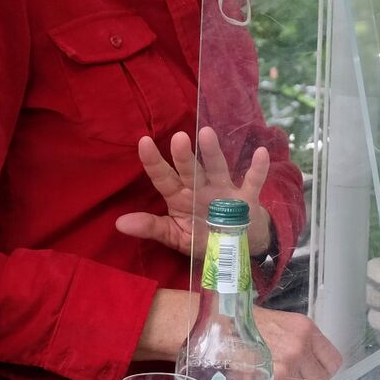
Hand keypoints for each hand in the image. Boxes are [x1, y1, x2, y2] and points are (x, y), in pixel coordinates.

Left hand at [113, 128, 273, 258]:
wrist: (237, 246)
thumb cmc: (202, 236)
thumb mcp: (175, 235)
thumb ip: (151, 227)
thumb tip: (119, 223)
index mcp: (179, 196)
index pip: (163, 177)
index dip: (153, 161)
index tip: (143, 142)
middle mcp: (199, 188)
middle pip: (189, 169)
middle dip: (183, 155)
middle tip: (178, 138)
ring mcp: (223, 191)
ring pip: (216, 168)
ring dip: (212, 153)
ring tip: (207, 134)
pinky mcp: (246, 199)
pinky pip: (252, 182)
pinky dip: (258, 169)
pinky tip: (260, 153)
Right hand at [258, 308, 341, 379]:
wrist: (220, 328)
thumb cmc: (250, 326)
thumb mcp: (285, 324)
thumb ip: (304, 342)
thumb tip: (314, 367)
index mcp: (306, 331)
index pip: (334, 362)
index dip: (324, 372)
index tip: (313, 373)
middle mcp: (299, 349)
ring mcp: (284, 368)